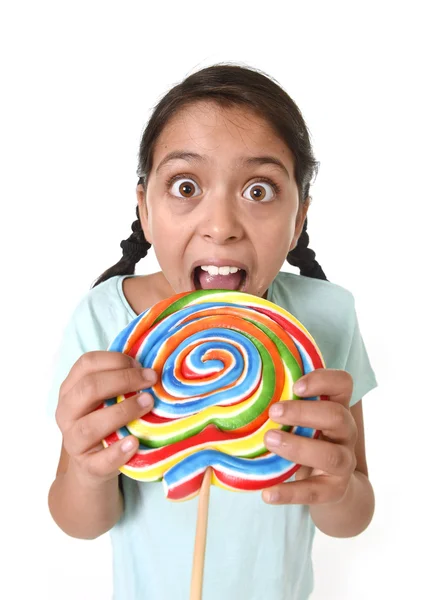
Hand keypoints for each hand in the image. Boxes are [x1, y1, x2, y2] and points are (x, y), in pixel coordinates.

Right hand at [55, 351, 156, 484]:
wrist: (93, 465)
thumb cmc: (105, 420)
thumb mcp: (105, 398)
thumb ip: (119, 381)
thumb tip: (149, 368)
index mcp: (70, 389)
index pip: (86, 364)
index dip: (115, 360)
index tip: (140, 365)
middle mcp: (67, 412)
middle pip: (89, 388)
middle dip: (123, 380)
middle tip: (150, 380)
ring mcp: (73, 440)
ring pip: (91, 425)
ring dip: (123, 411)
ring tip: (148, 404)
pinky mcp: (87, 466)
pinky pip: (100, 460)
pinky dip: (118, 451)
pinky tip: (134, 442)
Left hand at [262, 369, 356, 504]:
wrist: (331, 485)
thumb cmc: (308, 439)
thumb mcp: (303, 418)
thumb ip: (285, 402)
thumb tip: (243, 388)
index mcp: (337, 407)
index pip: (343, 384)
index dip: (323, 380)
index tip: (296, 386)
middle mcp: (346, 432)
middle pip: (337, 416)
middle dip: (303, 412)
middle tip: (273, 412)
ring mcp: (344, 461)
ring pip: (331, 455)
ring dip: (298, 447)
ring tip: (270, 441)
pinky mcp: (335, 489)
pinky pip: (314, 492)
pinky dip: (289, 493)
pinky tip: (267, 493)